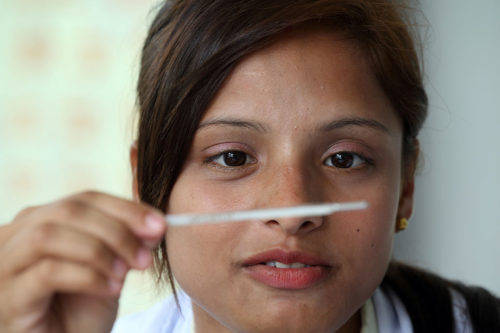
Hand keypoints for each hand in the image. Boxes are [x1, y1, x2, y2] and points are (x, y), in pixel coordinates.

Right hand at [0, 191, 165, 332]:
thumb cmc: (82, 310)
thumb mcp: (111, 268)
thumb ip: (126, 241)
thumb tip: (156, 223)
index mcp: (40, 220)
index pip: (85, 199)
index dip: (126, 209)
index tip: (160, 225)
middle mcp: (15, 236)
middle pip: (68, 210)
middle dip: (117, 230)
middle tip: (146, 256)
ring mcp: (5, 266)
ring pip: (50, 235)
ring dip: (99, 251)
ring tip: (125, 274)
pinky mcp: (7, 298)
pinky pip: (47, 272)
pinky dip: (87, 276)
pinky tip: (111, 290)